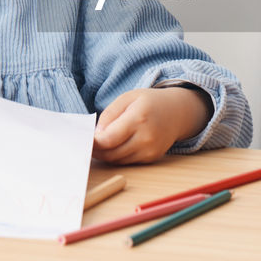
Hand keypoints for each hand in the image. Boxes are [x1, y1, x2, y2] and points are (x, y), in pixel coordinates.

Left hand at [92, 86, 209, 164]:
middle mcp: (146, 137)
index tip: (82, 139)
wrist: (178, 112)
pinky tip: (115, 146)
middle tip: (87, 144)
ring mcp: (150, 150)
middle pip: (111, 153)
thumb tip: (96, 135)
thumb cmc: (149, 102)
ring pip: (118, 160)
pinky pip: (127, 161)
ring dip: (105, 154)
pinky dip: (118, 156)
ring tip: (100, 144)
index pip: (108, 139)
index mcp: (138, 118)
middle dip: (96, 150)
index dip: (92, 142)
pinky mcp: (152, 158)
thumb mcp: (127, 98)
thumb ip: (109, 115)